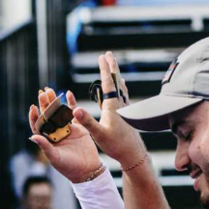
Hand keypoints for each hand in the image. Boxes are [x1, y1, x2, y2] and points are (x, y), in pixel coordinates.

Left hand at [28, 88, 101, 183]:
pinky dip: (71, 103)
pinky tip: (68, 93)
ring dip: (54, 101)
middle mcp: (56, 133)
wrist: (88, 170)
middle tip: (42, 93)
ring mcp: (67, 129)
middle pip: (48, 116)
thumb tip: (32, 136)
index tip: (33, 107)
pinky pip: (74, 113)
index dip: (34, 116)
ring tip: (50, 90)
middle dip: (44, 104)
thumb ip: (45, 146)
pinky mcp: (78, 127)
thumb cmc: (69, 167)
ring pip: (59, 112)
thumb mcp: (55, 158)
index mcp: (48, 140)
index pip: (38, 126)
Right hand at [78, 52, 149, 169]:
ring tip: (114, 67)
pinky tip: (121, 87)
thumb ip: (87, 121)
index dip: (104, 69)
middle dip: (111, 66)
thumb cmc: (116, 145)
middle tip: (108, 54)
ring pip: (121, 87)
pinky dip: (120, 87)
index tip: (101, 57)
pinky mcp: (126, 114)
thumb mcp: (98, 134)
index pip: (108, 83)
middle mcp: (120, 104)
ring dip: (116, 75)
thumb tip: (75, 109)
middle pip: (116, 80)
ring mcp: (124, 108)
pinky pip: (122, 95)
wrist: (133, 154)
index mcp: (113, 106)